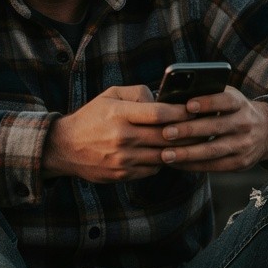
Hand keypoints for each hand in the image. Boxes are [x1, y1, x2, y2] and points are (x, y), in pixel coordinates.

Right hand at [44, 85, 191, 181]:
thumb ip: (137, 93)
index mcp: (119, 114)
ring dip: (178, 149)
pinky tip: (166, 153)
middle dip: (187, 132)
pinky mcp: (123, 174)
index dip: (181, 112)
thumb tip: (162, 98)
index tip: (194, 110)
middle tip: (202, 127)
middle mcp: (122, 137)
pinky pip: (153, 169)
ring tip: (191, 142)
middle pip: (166, 136)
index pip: (159, 113)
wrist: (65, 147)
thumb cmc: (92, 117)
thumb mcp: (110, 96)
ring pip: (163, 155)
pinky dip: (161, 161)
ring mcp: (123, 158)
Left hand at [158, 88, 267, 171]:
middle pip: (216, 127)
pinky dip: (192, 165)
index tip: (188, 105)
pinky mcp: (240, 163)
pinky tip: (175, 164)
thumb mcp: (229, 98)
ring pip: (213, 151)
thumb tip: (175, 97)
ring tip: (165, 155)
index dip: (208, 103)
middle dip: (189, 130)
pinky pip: (213, 166)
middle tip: (166, 132)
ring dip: (187, 154)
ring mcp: (244, 145)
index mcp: (240, 103)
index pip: (226, 101)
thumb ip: (209, 95)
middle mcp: (245, 124)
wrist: (267, 132)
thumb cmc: (234, 111)